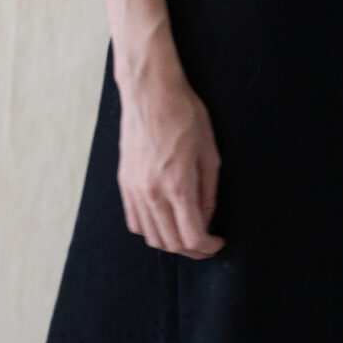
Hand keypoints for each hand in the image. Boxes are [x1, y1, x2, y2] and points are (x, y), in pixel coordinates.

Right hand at [116, 58, 224, 255]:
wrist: (150, 91)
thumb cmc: (185, 115)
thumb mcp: (210, 152)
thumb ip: (209, 192)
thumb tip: (207, 218)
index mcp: (177, 185)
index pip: (192, 237)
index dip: (208, 248)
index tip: (218, 243)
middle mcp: (151, 192)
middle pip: (171, 243)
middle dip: (193, 250)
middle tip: (206, 244)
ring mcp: (134, 189)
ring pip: (150, 236)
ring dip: (171, 243)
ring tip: (187, 234)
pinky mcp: (124, 182)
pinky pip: (135, 221)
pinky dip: (151, 230)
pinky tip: (164, 222)